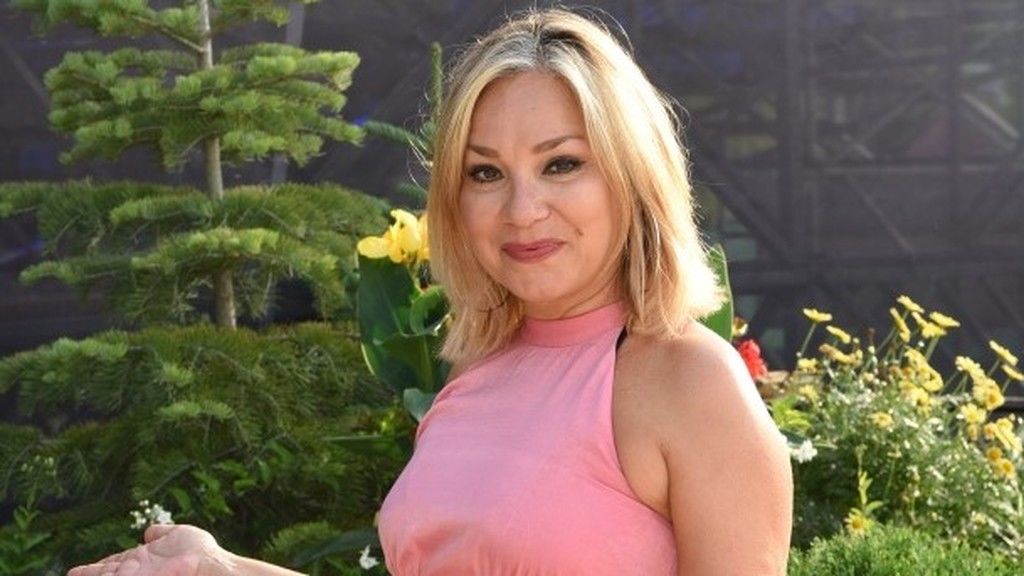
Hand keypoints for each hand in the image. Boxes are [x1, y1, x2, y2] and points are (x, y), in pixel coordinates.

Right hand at [67, 524, 233, 575]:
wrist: (209, 566)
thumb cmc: (199, 553)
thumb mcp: (177, 536)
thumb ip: (161, 534)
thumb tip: (149, 532)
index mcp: (143, 560)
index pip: (114, 564)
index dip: (97, 567)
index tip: (78, 570)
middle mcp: (136, 571)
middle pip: (105, 574)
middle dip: (88, 574)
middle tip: (71, 574)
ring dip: (92, 575)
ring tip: (73, 575)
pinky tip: (83, 574)